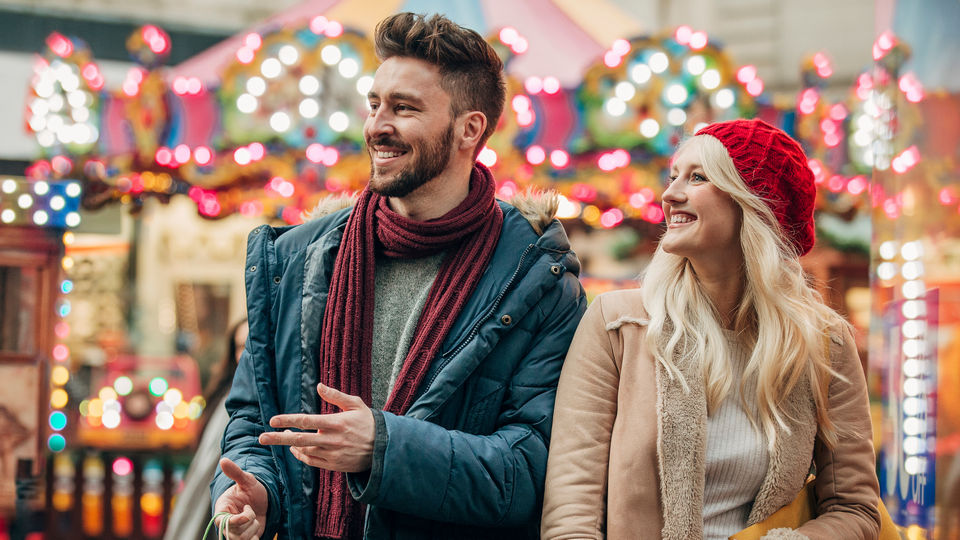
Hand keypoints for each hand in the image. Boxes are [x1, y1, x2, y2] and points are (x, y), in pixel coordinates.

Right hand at [213, 457, 267, 539]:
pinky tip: (257, 525)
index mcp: (222, 510)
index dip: (238, 520)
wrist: (262, 500)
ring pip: (244, 538)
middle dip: (250, 522)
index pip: (224, 522)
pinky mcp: (244, 538)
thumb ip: (235, 472)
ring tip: (255, 516)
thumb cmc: (252, 490)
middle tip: (252, 509)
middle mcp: (226, 524)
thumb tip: (223, 460)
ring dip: (254, 527)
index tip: (249, 510)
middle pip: (235, 533)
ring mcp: (234, 533)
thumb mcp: (247, 480)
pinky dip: (255, 537)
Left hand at [259, 383, 374, 472]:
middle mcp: (332, 440)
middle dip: (278, 439)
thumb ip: (336, 396)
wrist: (384, 449)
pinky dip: (301, 456)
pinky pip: (311, 462)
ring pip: (304, 451)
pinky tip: (296, 449)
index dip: (287, 421)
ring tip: (282, 438)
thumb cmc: (369, 423)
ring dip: (291, 446)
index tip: (273, 420)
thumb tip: (318, 386)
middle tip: (261, 438)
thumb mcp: (356, 404)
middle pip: (299, 440)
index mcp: (336, 423)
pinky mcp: (334, 465)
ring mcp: (332, 454)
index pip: (306, 421)